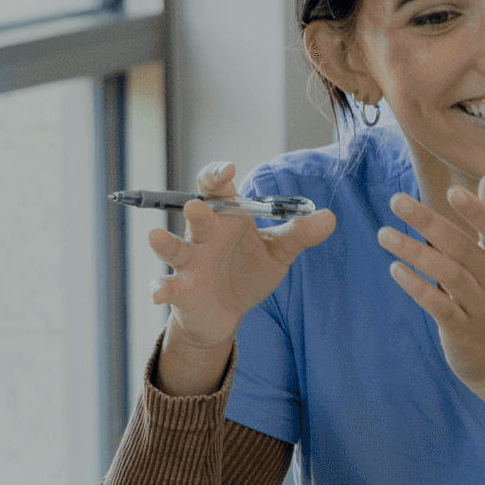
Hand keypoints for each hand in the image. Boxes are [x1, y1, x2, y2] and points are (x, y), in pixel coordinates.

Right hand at [146, 162, 336, 390]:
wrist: (227, 314)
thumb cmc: (248, 273)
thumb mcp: (278, 253)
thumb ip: (300, 234)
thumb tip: (329, 217)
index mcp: (227, 220)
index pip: (219, 189)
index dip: (218, 176)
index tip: (228, 169)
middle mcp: (204, 237)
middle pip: (198, 216)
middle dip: (198, 210)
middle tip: (198, 206)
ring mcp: (190, 263)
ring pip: (175, 248)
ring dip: (166, 244)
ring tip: (156, 238)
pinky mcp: (181, 290)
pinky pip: (166, 286)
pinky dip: (160, 288)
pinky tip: (159, 293)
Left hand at [379, 179, 484, 425]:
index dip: (478, 212)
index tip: (453, 191)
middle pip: (462, 247)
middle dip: (428, 222)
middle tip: (396, 200)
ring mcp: (481, 308)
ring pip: (447, 275)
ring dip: (413, 252)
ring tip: (383, 234)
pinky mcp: (462, 331)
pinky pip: (438, 306)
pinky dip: (416, 288)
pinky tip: (395, 271)